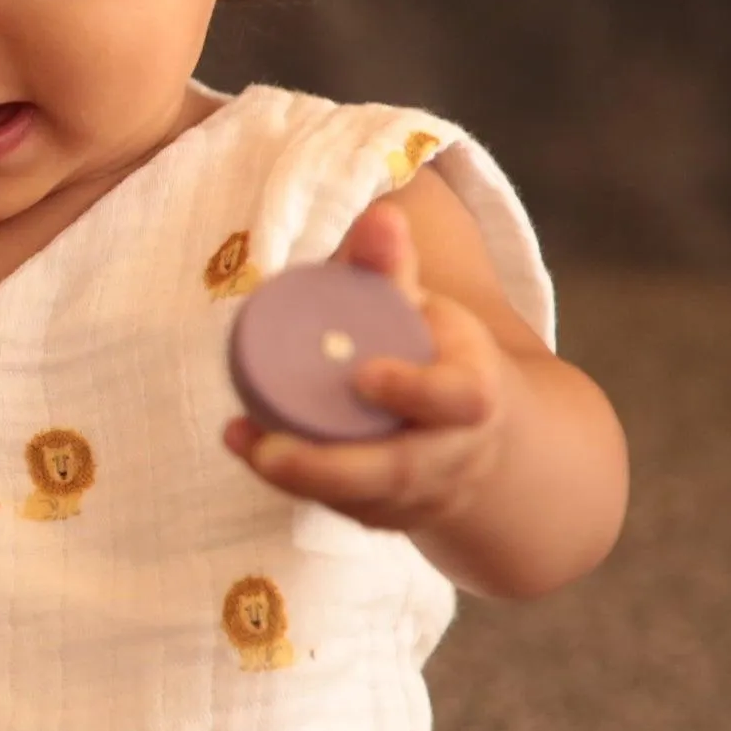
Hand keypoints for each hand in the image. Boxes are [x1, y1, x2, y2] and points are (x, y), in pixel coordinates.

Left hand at [225, 200, 513, 536]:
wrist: (484, 434)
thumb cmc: (440, 355)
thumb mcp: (425, 311)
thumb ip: (393, 270)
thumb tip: (380, 214)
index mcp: (472, 395)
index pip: (457, 399)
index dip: (413, 391)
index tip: (364, 376)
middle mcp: (450, 453)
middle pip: (398, 472)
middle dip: (330, 467)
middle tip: (268, 447)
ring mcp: (419, 493)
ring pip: (362, 500)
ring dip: (299, 478)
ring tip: (246, 442)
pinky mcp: (387, 515)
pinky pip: (343, 509)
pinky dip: (297, 486)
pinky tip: (251, 448)